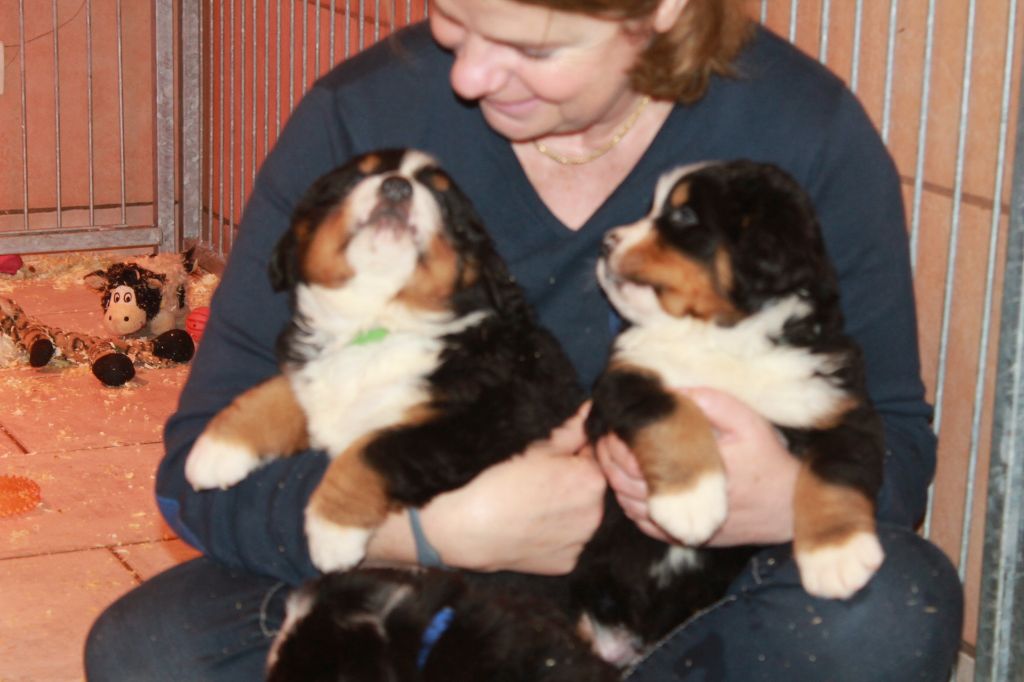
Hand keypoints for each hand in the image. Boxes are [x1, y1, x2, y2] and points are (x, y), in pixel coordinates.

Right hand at [412, 406, 605, 573]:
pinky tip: (531, 526)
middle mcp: (595, 514)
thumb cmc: (498, 483)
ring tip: (532, 504)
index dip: (570, 454)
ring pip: (579, 516)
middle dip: (571, 482)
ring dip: (566, 508)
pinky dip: (555, 534)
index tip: (547, 460)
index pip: (592, 457)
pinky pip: (568, 541)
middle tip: (537, 482)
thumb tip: (590, 410)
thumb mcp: (535, 448)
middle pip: (589, 489)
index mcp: (592, 481)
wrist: (468, 528)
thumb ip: (571, 430)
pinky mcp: (567, 563)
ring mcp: (581, 542)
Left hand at [597, 387, 797, 546]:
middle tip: (602, 437)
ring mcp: (685, 522)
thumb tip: (674, 390)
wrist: (789, 508)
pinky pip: (646, 525)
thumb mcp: (749, 422)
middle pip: (627, 482)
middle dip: (608, 458)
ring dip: (614, 481)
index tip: (615, 422)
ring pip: (631, 505)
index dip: (620, 439)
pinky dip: (630, 506)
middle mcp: (688, 500)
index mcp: (699, 469)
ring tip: (608, 457)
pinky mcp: (687, 535)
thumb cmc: (767, 459)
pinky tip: (628, 486)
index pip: (641, 457)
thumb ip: (713, 402)